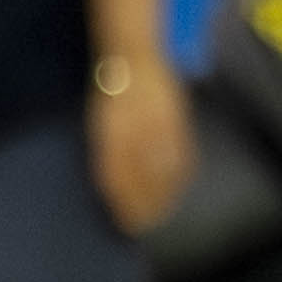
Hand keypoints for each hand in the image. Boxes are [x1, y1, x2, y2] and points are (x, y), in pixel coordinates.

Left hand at [88, 60, 194, 235]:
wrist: (134, 56)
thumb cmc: (111, 92)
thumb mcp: (100, 121)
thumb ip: (108, 151)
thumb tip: (114, 188)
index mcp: (112, 129)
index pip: (117, 174)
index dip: (123, 202)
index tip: (126, 222)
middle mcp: (136, 127)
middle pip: (142, 177)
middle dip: (143, 204)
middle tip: (143, 225)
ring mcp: (159, 122)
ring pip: (164, 168)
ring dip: (163, 195)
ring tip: (161, 213)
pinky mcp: (175, 117)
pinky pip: (181, 152)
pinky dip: (180, 174)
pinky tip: (177, 187)